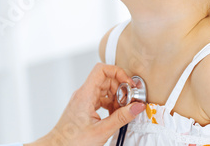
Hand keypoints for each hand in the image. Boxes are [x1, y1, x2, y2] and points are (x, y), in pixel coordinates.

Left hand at [27, 63, 145, 145]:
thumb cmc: (73, 141)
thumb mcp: (102, 131)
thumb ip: (121, 118)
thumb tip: (137, 107)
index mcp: (85, 94)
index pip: (101, 70)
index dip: (118, 72)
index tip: (129, 84)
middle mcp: (83, 93)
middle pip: (105, 79)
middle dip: (120, 88)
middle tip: (129, 101)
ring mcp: (83, 100)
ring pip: (104, 89)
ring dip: (116, 97)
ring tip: (123, 111)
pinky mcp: (84, 107)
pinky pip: (100, 99)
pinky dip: (110, 104)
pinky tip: (115, 115)